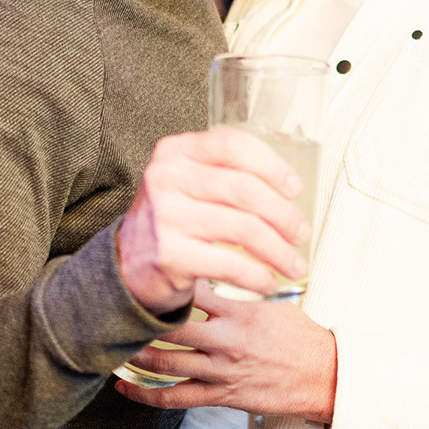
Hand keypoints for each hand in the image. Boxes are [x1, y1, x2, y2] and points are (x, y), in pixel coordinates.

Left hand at [113, 285, 336, 423]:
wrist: (324, 377)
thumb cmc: (303, 340)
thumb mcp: (276, 305)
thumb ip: (243, 294)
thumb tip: (220, 274)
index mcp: (241, 313)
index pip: (196, 289)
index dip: (169, 280)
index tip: (148, 271)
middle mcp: (226, 341)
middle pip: (172, 327)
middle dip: (141, 317)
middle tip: (116, 307)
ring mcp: (221, 371)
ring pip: (166, 363)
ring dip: (136, 353)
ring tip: (113, 343)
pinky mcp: (221, 396)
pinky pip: (176, 398)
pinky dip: (146, 395)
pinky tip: (125, 387)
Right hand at [115, 130, 309, 314]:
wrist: (127, 266)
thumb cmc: (173, 222)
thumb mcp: (189, 184)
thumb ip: (228, 175)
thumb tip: (288, 191)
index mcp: (176, 151)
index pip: (234, 146)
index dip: (273, 166)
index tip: (295, 189)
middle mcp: (167, 178)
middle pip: (245, 190)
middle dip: (284, 215)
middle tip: (301, 233)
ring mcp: (166, 216)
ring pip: (244, 228)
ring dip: (278, 251)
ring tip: (294, 264)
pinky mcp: (170, 254)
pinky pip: (229, 264)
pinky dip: (257, 276)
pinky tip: (268, 282)